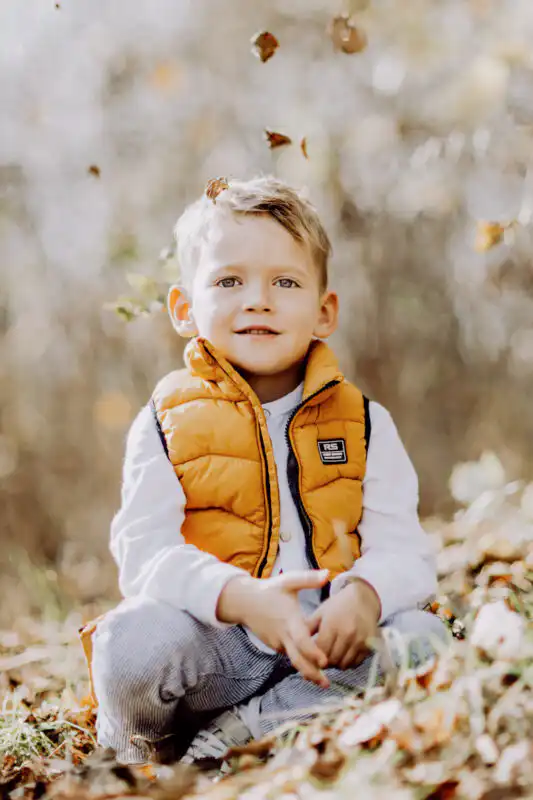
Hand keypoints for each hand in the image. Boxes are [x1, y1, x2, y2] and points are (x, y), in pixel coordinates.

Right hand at [217, 570, 330, 687]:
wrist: (245, 601)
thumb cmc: (269, 590)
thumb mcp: (288, 581)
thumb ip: (308, 579)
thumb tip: (328, 574)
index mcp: (289, 620)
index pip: (301, 641)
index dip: (312, 652)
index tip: (325, 661)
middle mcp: (283, 635)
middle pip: (297, 660)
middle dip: (312, 673)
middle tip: (326, 684)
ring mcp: (278, 642)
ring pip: (294, 660)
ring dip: (308, 670)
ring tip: (322, 681)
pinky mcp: (275, 646)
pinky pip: (290, 654)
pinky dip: (301, 661)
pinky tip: (313, 666)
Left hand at [307, 579, 380, 670]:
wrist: (363, 599)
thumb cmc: (338, 606)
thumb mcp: (321, 613)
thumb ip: (308, 628)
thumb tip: (294, 645)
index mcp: (332, 624)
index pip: (320, 650)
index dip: (313, 656)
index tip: (311, 655)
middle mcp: (347, 633)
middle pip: (332, 659)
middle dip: (324, 662)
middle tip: (320, 658)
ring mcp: (360, 640)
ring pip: (343, 664)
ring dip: (336, 664)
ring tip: (331, 656)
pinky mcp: (369, 645)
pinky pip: (356, 663)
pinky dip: (348, 663)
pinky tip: (343, 654)